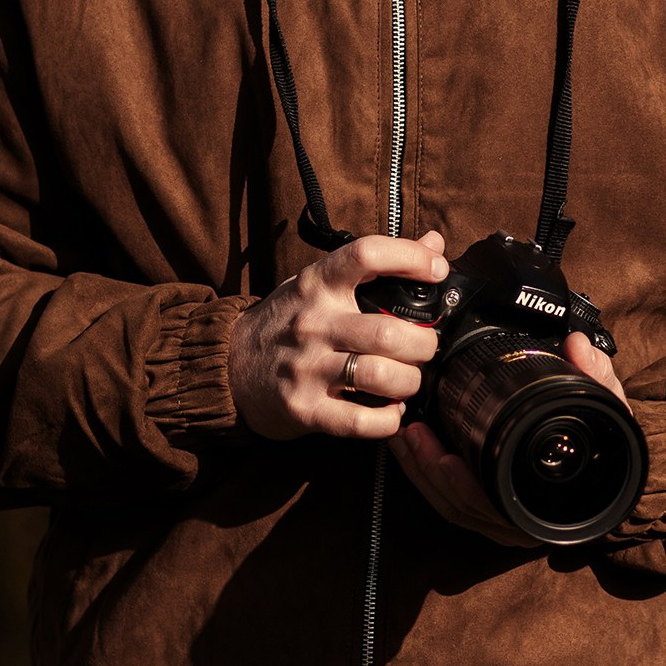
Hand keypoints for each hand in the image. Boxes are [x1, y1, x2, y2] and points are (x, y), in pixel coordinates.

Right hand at [228, 231, 445, 440]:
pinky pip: (361, 421)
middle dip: (425, 344)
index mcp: (318, 284)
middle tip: (426, 348)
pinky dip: (388, 420)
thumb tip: (435, 244)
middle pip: (389, 333)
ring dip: (410, 381)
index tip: (437, 269)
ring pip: (382, 376)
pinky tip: (390, 411)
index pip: (366, 254)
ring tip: (409, 380)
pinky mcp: (305, 409)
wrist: (228, 366)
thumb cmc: (286, 321)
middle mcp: (313, 323)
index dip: (410, 257)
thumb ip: (376, 267)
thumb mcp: (320, 283)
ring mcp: (307, 368)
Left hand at [390, 329, 632, 546]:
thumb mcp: (608, 410)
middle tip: (412, 433)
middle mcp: (522, 523)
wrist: (611, 475)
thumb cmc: (608, 449)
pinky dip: (428, 479)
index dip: (463, 486)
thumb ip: (596, 376)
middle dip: (429, 472)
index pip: (495, 505)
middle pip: (462, 509)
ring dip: (421, 474)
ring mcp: (503, 523)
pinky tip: (414, 449)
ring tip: (405, 434)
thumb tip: (577, 345)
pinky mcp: (488, 514)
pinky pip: (451, 505)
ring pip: (451, 510)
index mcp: (548, 508)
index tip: (443, 455)